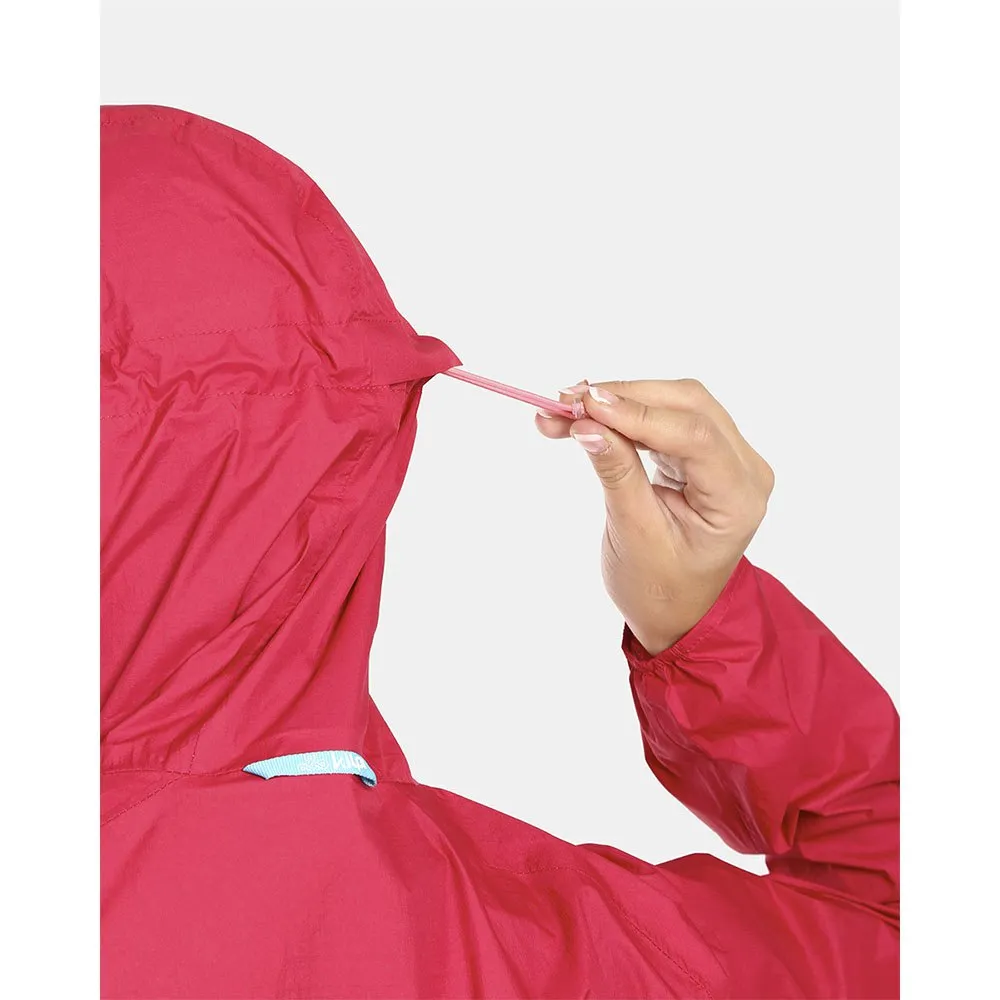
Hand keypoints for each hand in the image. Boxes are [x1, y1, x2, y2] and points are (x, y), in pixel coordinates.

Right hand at [536, 379, 773, 655]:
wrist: (675, 611)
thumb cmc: (658, 587)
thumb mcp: (634, 535)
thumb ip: (616, 473)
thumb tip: (587, 423)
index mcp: (738, 498)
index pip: (694, 434)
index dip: (637, 413)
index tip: (583, 405)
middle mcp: (744, 469)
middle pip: (687, 405)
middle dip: (623, 397)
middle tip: (563, 403)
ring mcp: (727, 457)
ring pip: (674, 401)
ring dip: (619, 399)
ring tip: (563, 410)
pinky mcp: (703, 452)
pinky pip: (665, 416)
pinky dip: (624, 412)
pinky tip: (586, 416)